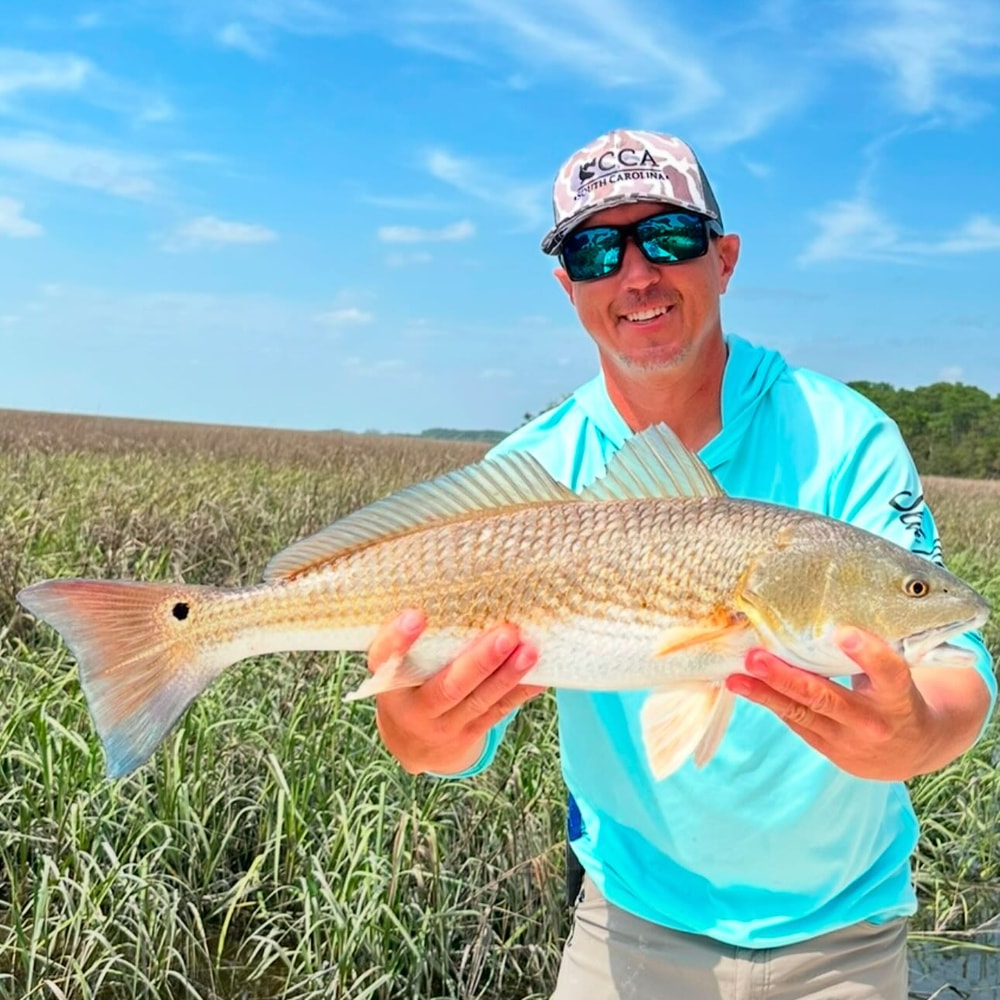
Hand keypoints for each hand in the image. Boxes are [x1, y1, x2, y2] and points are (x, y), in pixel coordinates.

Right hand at [365, 609, 544, 775]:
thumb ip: (413, 639)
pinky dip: (520, 692)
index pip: (386, 659)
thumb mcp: (396, 665)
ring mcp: (443, 726)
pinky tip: (540, 675)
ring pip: (479, 701)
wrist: (413, 744)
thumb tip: (453, 586)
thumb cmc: (407, 684)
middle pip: (447, 687)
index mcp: (388, 682)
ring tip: (530, 650)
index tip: (416, 614)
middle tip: (506, 634)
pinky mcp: (469, 733)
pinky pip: (498, 711)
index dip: (399, 639)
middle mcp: (413, 709)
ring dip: (508, 675)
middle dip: (479, 661)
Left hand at [726, 627, 949, 780]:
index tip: (844, 633)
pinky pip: (794, 721)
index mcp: (898, 697)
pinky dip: (770, 701)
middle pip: (826, 698)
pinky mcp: (828, 748)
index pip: (888, 673)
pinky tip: (745, 686)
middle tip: (756, 658)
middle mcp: (872, 721)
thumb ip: (870, 654)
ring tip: (736, 678)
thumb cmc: (897, 695)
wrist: (910, 750)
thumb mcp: (896, 675)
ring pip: (801, 713)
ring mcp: (848, 739)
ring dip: (764, 693)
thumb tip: (824, 614)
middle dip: (786, 677)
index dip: (868, 653)